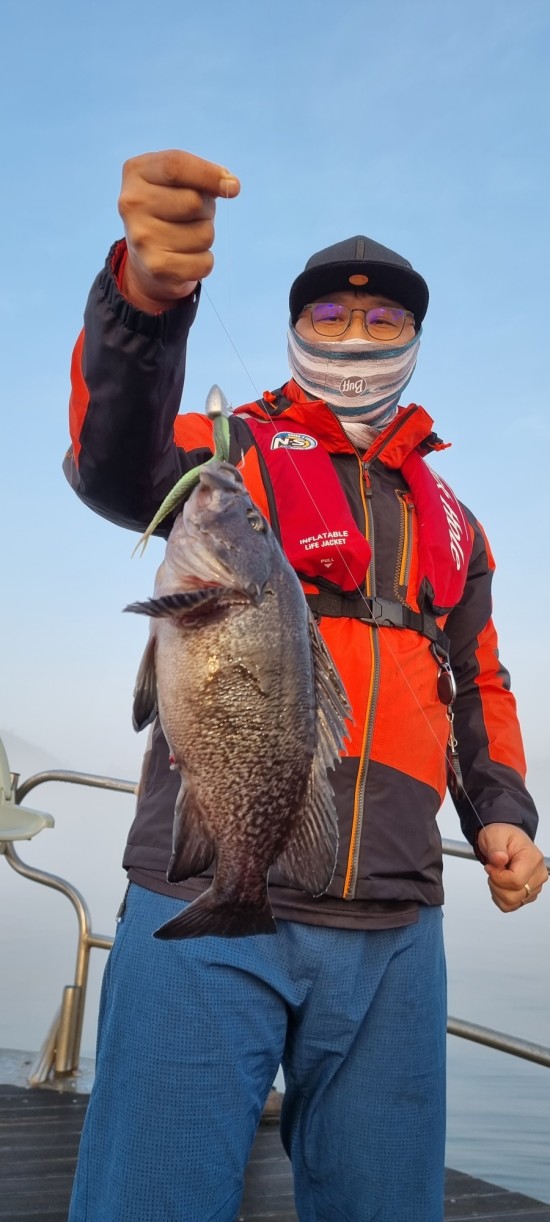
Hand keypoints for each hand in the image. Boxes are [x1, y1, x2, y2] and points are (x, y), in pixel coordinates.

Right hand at [118, 149, 239, 311]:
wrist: (146, 258)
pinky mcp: (155, 267)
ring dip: (205, 236)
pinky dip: (204, 261)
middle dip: (207, 209)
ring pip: (204, 235)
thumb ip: (202, 175)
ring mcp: (141, 237)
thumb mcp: (179, 181)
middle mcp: (131, 204)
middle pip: (194, 202)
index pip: (176, 166)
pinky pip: (205, 262)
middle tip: (193, 215)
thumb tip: (231, 186)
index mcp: (136, 172)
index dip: (209, 174)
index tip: (233, 186)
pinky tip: (185, 257)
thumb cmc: (171, 208)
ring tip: (185, 236)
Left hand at [477, 823, 548, 912]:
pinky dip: (500, 898)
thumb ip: (495, 848)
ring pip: (512, 903)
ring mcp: (535, 886)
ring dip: (497, 892)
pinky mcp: (529, 894)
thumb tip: (499, 859)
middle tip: (493, 870)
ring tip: (497, 876)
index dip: (498, 877)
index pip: (516, 881)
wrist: (505, 839)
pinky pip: (511, 906)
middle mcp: (538, 874)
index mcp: (533, 858)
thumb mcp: (494, 835)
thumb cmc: (502, 836)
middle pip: (514, 895)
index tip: (490, 867)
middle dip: (496, 885)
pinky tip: (499, 884)